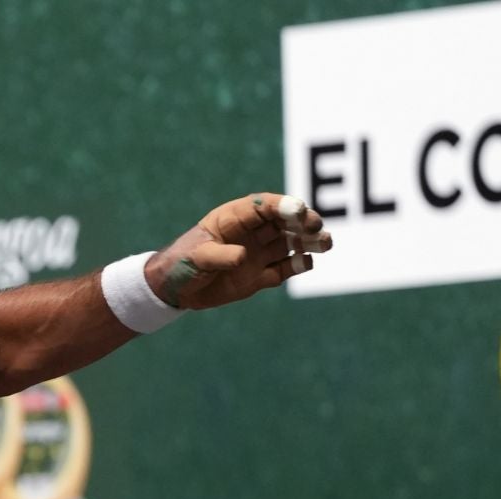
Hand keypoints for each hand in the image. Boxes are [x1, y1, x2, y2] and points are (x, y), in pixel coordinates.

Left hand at [145, 193, 331, 309]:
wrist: (174, 290)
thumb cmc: (181, 264)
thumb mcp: (197, 258)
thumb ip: (220, 256)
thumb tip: (244, 256)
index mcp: (235, 218)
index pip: (263, 206)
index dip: (282, 206)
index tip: (298, 209)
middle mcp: (251, 233)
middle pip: (284, 222)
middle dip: (302, 222)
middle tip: (317, 226)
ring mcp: (258, 253)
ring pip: (290, 243)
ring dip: (308, 242)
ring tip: (326, 243)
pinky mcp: (260, 276)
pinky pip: (284, 269)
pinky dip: (297, 265)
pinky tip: (306, 263)